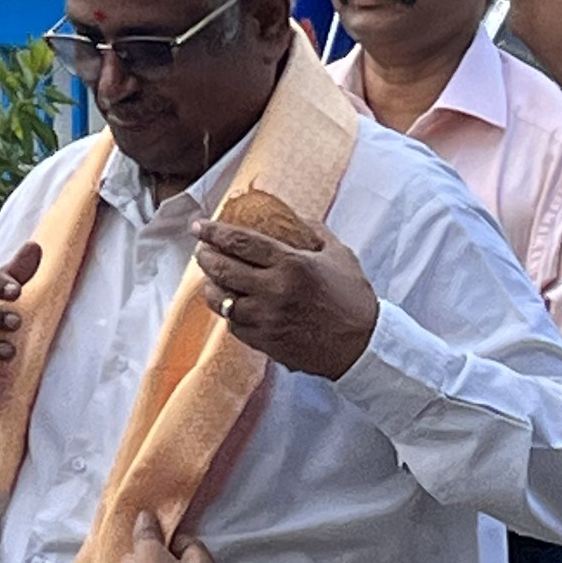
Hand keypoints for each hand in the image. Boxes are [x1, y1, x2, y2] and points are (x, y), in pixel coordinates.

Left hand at [192, 209, 380, 381]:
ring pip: (222, 301)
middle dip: (205, 257)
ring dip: (211, 287)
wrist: (362, 347)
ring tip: (211, 278)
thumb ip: (314, 231)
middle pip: (223, 269)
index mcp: (292, 264)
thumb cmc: (353, 299)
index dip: (214, 232)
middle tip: (202, 250)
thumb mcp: (339, 255)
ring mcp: (267, 319)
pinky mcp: (265, 342)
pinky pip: (234, 325)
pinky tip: (231, 304)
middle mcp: (274, 291)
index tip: (199, 227)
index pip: (241, 242)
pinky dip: (228, 312)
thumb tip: (293, 216)